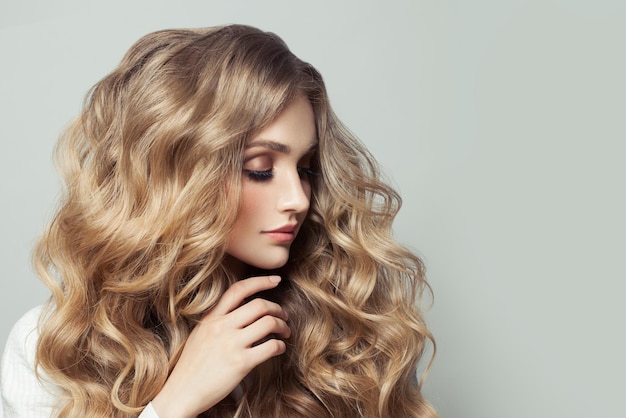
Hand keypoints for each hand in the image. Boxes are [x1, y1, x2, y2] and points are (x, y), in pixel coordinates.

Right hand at [151, 275, 289, 417]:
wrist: (182, 393)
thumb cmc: (192, 366)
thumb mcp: (200, 334)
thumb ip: (218, 319)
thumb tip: (242, 308)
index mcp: (211, 318)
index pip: (238, 290)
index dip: (260, 281)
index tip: (276, 280)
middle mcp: (222, 327)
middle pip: (260, 305)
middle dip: (278, 309)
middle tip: (284, 316)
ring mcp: (231, 344)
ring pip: (269, 323)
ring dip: (283, 326)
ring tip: (284, 332)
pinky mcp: (241, 363)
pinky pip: (271, 347)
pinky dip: (280, 346)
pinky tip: (279, 348)